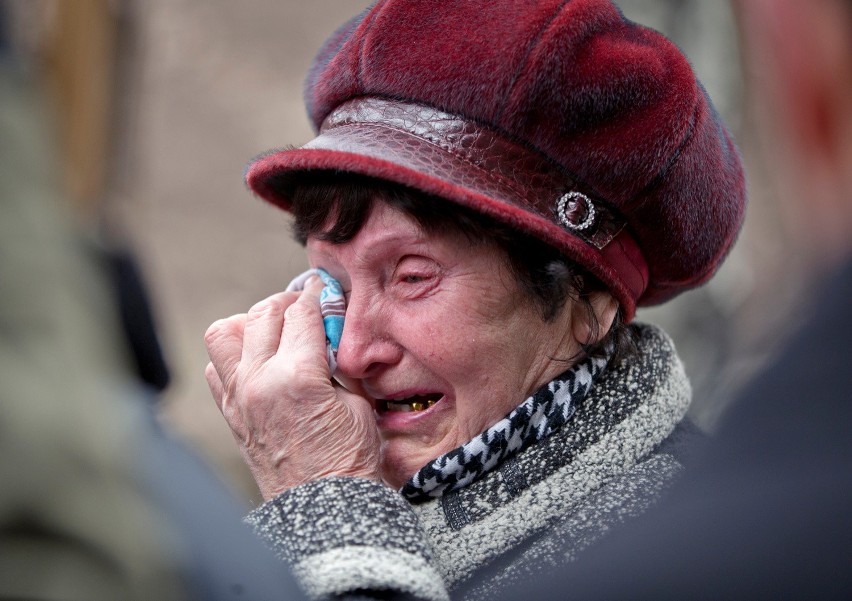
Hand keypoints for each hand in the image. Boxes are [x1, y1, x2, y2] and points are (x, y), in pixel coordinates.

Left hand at [204, 276, 380, 499]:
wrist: (321, 508)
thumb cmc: (348, 461)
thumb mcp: (359, 403)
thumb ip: (340, 361)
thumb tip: (331, 331)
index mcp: (296, 376)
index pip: (302, 312)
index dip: (318, 295)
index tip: (325, 288)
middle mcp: (259, 381)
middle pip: (263, 313)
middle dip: (288, 302)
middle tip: (306, 308)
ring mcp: (238, 397)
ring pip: (225, 332)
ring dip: (250, 323)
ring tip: (273, 331)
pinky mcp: (229, 413)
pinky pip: (216, 367)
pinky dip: (233, 355)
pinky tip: (257, 362)